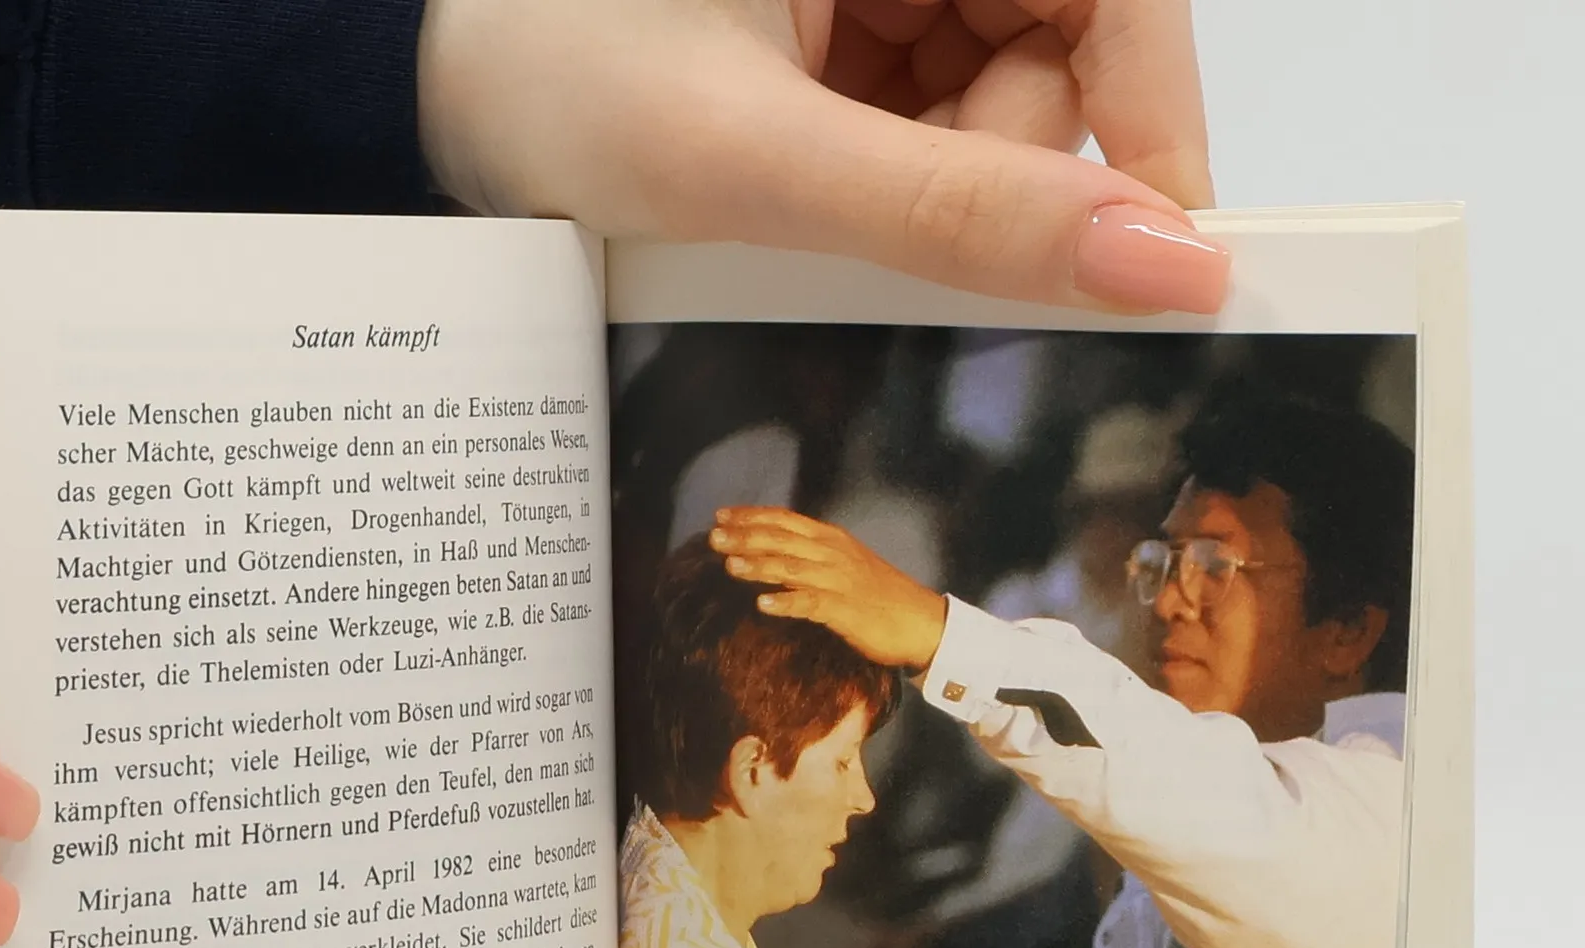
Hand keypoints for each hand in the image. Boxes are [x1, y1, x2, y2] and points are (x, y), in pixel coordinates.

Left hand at [420, 0, 1225, 313]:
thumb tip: (1163, 264)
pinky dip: (888, 195)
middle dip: (997, 170)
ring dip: (933, 195)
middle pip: (1058, 56)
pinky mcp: (839, 47)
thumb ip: (957, 218)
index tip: (1161, 253)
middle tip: (867, 219)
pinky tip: (799, 200)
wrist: (421, 97)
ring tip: (795, 202)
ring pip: (995, 110)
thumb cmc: (543, 76)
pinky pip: (925, 132)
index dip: (1151, 114)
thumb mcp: (756, 162)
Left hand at [711, 507, 947, 671]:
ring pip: (791, 568)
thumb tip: (776, 553)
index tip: (720, 515)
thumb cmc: (879, 596)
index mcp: (831, 539)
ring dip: (758, 566)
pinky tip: (762, 604)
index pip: (784, 520)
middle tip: (712, 538)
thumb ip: (812, 555)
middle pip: (782, 540)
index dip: (751, 516)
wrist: (919, 621)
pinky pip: (810, 603)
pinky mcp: (844, 609)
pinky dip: (786, 602)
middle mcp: (832, 553)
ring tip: (728, 565)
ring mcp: (839, 580)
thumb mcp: (844, 564)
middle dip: (745, 537)